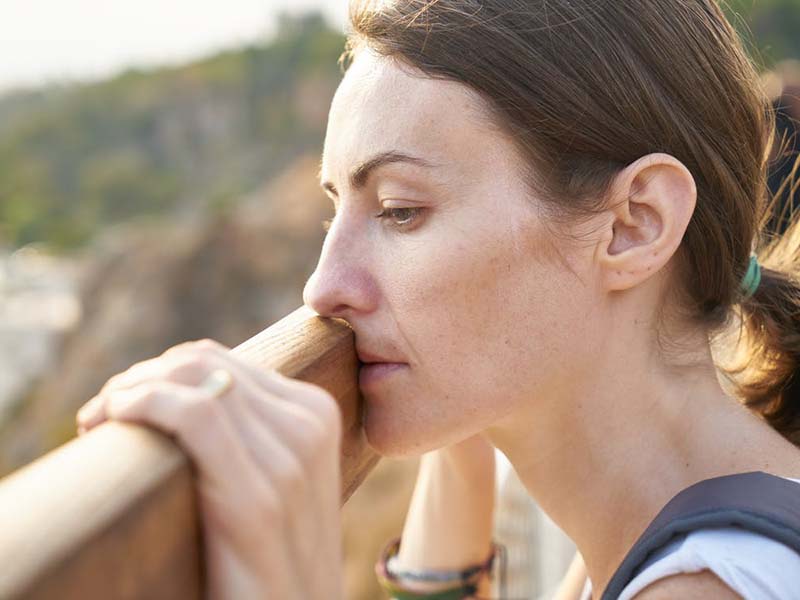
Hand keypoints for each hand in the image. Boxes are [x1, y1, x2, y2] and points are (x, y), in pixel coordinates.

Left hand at [75, 339, 343, 599]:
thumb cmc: (271, 560)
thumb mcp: (276, 482)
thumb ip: (251, 435)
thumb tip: (179, 395)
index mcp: (316, 415)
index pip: (221, 362)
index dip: (161, 374)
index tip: (121, 406)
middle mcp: (309, 424)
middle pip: (202, 362)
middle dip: (139, 378)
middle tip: (101, 417)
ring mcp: (290, 458)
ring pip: (193, 376)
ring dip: (129, 390)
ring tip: (97, 424)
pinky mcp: (256, 498)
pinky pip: (192, 413)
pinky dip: (140, 404)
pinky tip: (109, 423)